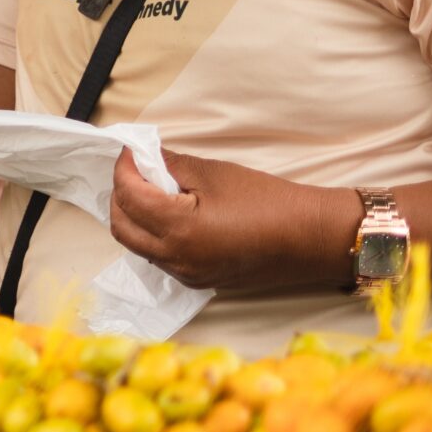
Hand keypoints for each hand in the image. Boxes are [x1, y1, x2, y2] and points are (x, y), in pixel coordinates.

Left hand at [109, 147, 349, 291]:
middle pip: (122, 226)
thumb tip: (142, 156)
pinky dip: (154, 234)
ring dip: (135, 216)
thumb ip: (171, 165)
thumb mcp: (215, 174)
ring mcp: (186, 275)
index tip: (131, 150)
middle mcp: (176, 259)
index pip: (129, 196)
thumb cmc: (267, 201)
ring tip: (151, 189)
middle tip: (135, 169)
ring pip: (138, 245)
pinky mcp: (199, 281)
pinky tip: (170, 213)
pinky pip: (160, 257)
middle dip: (120, 195)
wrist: (311, 238)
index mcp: (178, 230)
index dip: (124, 168)